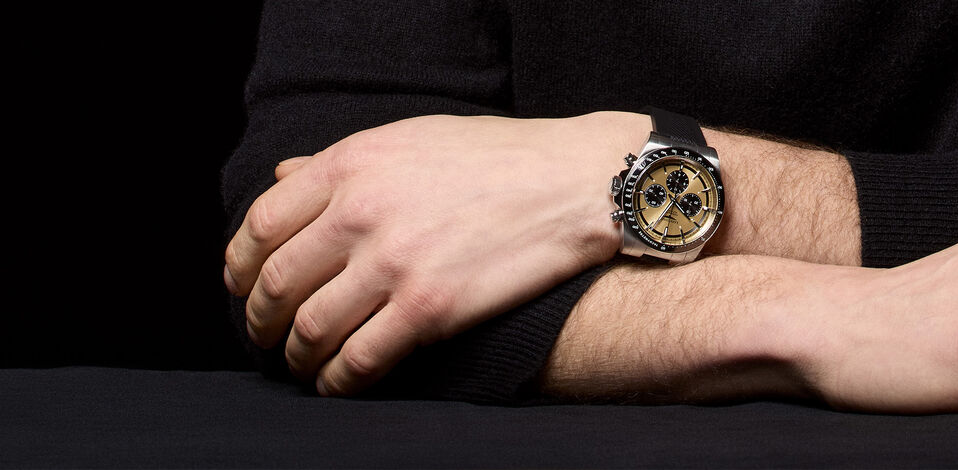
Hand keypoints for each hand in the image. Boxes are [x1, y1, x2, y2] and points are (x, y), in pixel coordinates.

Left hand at [223, 112, 649, 395]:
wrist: (574, 183)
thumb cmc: (499, 158)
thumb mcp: (410, 138)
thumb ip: (342, 161)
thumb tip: (282, 175)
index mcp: (352, 164)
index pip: (261, 223)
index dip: (240, 264)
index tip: (242, 285)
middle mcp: (362, 212)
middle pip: (276, 282)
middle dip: (259, 320)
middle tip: (265, 335)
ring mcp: (394, 262)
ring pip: (309, 327)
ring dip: (295, 356)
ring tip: (302, 365)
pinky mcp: (429, 308)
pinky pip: (359, 359)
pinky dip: (337, 380)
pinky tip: (338, 383)